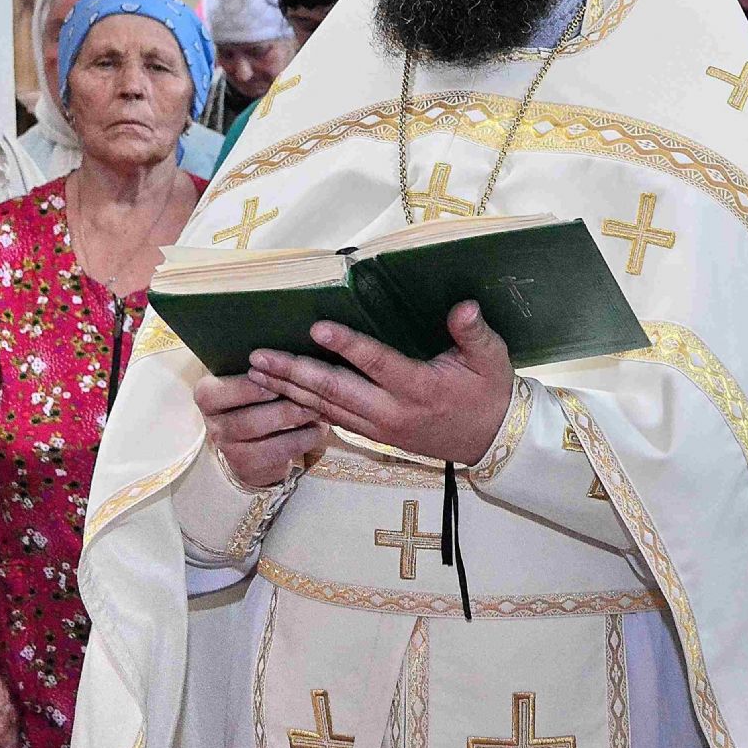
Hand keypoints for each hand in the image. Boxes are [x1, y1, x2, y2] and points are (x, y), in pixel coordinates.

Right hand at [193, 374, 329, 489]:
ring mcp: (229, 448)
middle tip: (310, 393)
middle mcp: (213, 423)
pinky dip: (303, 439)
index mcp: (207, 394)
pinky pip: (279, 452)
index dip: (248, 386)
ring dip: (294, 419)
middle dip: (281, 404)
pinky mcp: (248, 466)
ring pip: (264, 435)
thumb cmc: (254, 399)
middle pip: (246, 416)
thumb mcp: (248, 381)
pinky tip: (319, 428)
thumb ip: (261, 368)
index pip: (219, 391)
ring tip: (317, 408)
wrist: (252, 444)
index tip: (277, 376)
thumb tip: (288, 355)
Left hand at [247, 300, 513, 465]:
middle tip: (259, 356)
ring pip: (326, 408)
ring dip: (289, 389)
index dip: (347, 346)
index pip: (377, 364)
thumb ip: (473, 332)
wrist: (491, 440)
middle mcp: (393, 412)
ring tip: (255, 372)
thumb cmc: (489, 391)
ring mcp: (380, 428)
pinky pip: (332, 419)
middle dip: (294, 372)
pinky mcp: (374, 436)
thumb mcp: (492, 358)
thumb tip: (463, 307)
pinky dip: (302, 405)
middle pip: (336, 392)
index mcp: (420, 388)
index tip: (317, 327)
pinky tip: (279, 392)